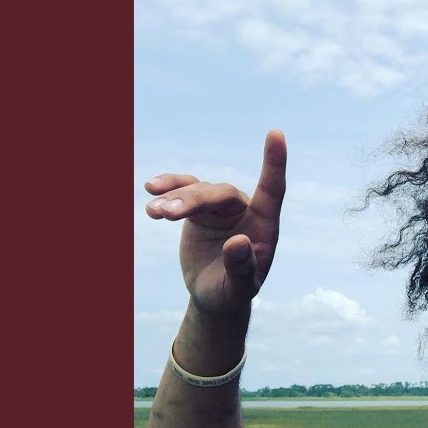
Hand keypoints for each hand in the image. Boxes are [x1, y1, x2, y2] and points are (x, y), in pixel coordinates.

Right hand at [144, 129, 286, 314]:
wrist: (214, 293)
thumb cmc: (233, 291)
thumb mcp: (239, 287)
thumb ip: (241, 267)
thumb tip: (239, 241)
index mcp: (264, 225)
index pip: (273, 188)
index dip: (274, 163)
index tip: (276, 133)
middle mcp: (244, 209)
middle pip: (220, 193)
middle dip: (193, 201)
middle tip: (167, 215)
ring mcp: (220, 206)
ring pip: (197, 191)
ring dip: (175, 199)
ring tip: (152, 212)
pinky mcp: (198, 208)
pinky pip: (183, 190)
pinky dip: (168, 188)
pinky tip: (151, 188)